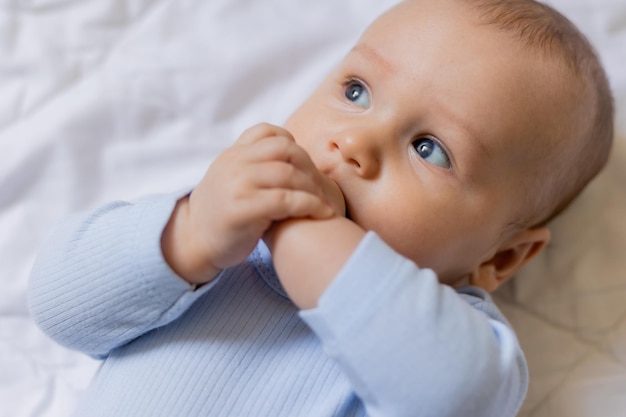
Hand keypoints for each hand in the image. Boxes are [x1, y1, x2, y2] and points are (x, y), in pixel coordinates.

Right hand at [161, 123, 338, 284]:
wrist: (193, 242)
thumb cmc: (223, 214)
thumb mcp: (232, 179)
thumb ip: (253, 164)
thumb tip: (290, 153)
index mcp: (233, 154)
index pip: (268, 132)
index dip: (293, 144)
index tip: (303, 167)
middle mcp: (233, 164)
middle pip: (285, 150)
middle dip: (310, 167)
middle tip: (323, 187)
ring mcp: (236, 185)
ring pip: (288, 174)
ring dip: (315, 188)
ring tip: (326, 203)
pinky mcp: (242, 210)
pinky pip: (285, 200)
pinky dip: (310, 205)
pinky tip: (321, 213)